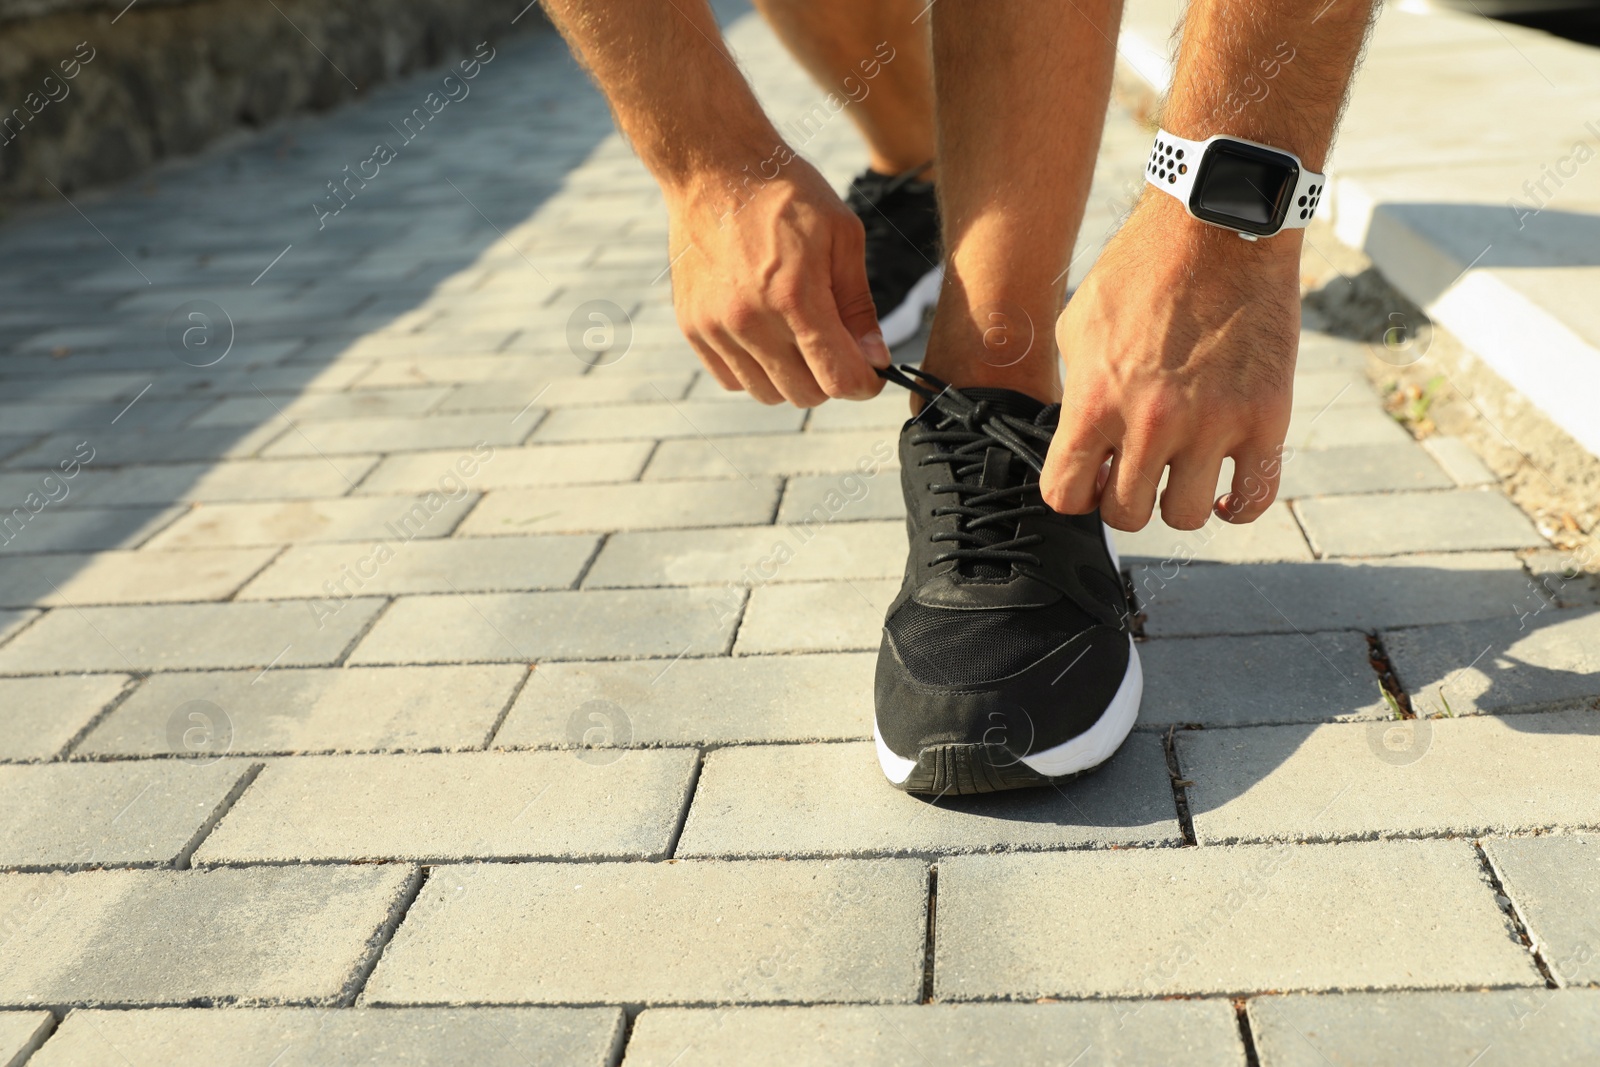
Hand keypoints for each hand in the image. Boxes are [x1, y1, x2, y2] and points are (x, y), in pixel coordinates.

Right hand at [665, 156, 889, 406]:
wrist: (712, 166)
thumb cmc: (785, 193)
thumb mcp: (842, 236)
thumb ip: (859, 306)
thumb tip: (875, 360)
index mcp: (794, 295)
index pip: (838, 379)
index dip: (864, 383)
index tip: (870, 371)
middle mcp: (750, 319)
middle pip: (805, 395)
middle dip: (830, 379)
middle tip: (835, 346)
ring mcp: (715, 327)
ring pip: (767, 394)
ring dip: (792, 378)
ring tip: (798, 337)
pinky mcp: (692, 327)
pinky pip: (732, 379)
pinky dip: (755, 371)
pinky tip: (766, 336)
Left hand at [1042, 194, 1299, 530]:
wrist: (1219, 227)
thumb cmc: (1140, 270)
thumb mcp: (1079, 326)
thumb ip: (1077, 393)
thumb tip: (1078, 444)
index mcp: (1096, 401)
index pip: (1065, 496)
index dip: (1074, 492)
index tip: (1089, 478)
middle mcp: (1152, 422)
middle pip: (1127, 515)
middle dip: (1123, 500)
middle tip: (1134, 473)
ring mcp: (1213, 424)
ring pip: (1186, 516)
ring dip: (1178, 501)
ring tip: (1179, 474)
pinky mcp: (1266, 418)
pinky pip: (1255, 498)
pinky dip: (1238, 507)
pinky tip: (1226, 494)